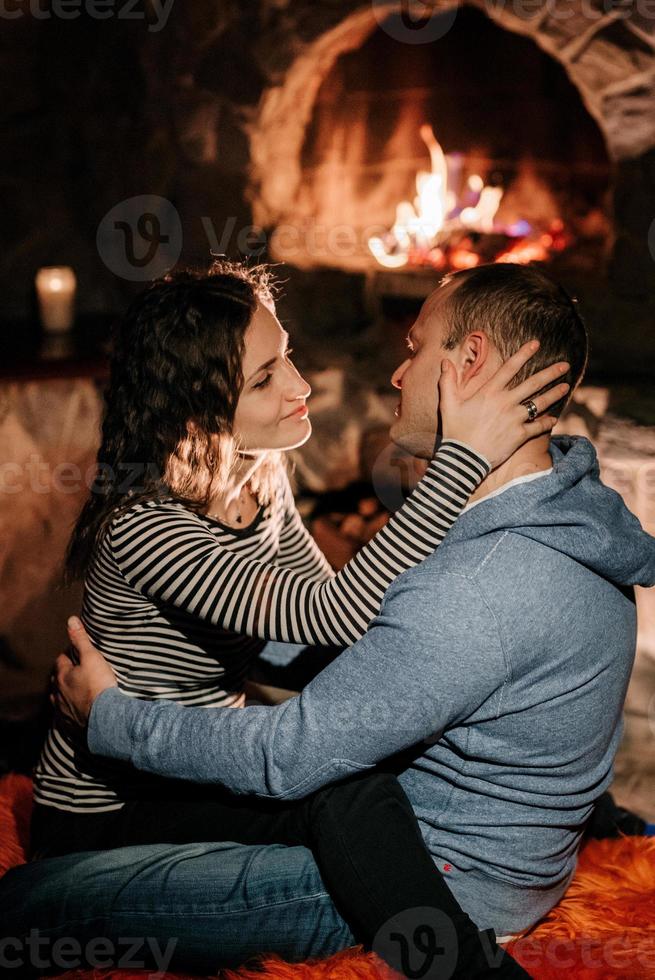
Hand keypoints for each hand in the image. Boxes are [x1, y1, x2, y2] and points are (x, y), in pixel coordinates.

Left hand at [50, 617, 117, 727]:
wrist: (105, 718)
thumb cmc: (99, 685)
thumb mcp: (92, 657)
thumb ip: (81, 639)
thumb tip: (71, 620)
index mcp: (63, 676)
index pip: (61, 660)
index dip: (68, 655)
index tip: (75, 654)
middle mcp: (58, 693)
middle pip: (57, 680)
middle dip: (62, 675)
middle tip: (73, 672)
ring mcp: (62, 710)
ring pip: (57, 699)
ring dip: (62, 694)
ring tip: (70, 692)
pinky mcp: (70, 724)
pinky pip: (64, 718)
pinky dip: (67, 713)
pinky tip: (72, 713)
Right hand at [438, 340, 569, 469]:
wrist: (463, 459)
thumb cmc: (455, 431)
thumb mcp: (448, 404)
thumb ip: (448, 381)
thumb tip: (444, 362)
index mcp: (489, 392)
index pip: (509, 368)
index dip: (523, 354)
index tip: (536, 344)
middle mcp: (505, 402)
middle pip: (533, 383)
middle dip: (550, 373)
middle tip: (565, 365)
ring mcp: (515, 418)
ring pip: (540, 403)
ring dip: (554, 394)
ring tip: (566, 387)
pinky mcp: (520, 435)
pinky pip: (538, 427)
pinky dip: (547, 423)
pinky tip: (554, 419)